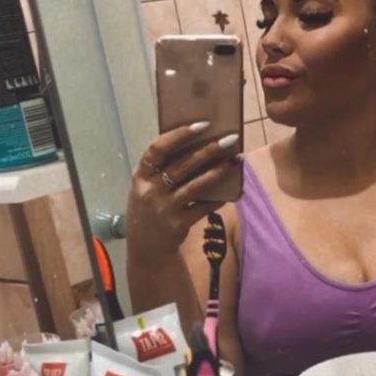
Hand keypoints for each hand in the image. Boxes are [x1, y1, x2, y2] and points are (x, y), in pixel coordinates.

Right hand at [127, 123, 239, 259]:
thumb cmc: (149, 210)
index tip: (202, 125)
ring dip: (218, 172)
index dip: (178, 135)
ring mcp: (164, 208)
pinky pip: (203, 207)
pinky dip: (217, 198)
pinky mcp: (178, 224)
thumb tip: (195, 144)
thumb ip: (161, 170)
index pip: (157, 149)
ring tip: (235, 161)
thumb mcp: (146, 188)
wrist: (146, 250)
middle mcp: (150, 191)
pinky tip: (231, 190)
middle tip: (230, 139)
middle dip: (208, 149)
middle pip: (182, 165)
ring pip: (196, 185)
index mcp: (140, 176)